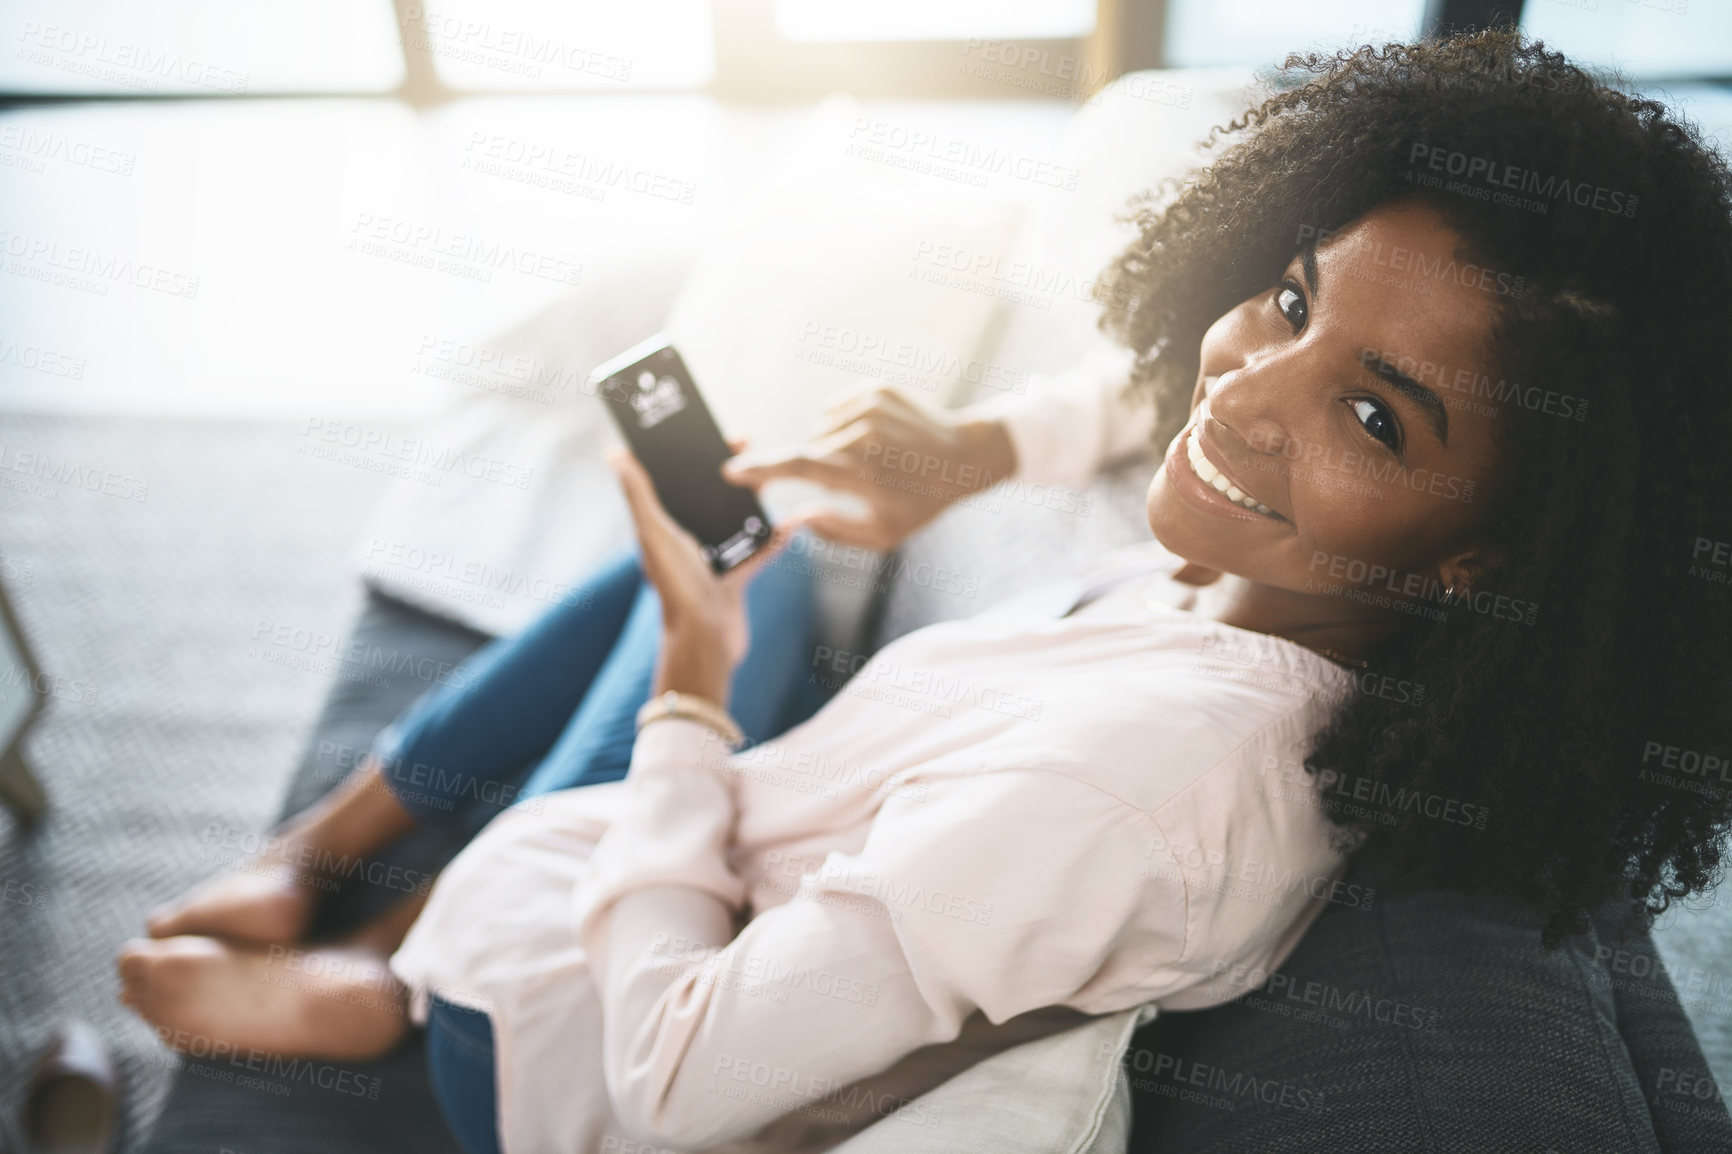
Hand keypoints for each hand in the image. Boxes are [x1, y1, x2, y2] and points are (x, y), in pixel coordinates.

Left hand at [608, 445, 788, 704]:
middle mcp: (685, 540)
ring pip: (735, 519)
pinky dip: (774, 538)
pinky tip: (793, 522)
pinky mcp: (734, 579)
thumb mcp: (654, 533)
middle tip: (749, 445)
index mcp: (662, 527)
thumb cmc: (676, 587)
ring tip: (771, 477)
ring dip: (752, 500)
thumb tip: (615, 453)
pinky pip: (758, 552)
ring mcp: (711, 560)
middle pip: (708, 495)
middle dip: (727, 470)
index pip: (676, 480)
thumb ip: (638, 493)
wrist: (705, 641)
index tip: (713, 433)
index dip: (692, 455)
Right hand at [721, 382, 1015, 551]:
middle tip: (857, 481)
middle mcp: (862, 436)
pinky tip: (879, 438)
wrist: (967, 456)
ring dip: (833, 447)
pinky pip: (837, 408)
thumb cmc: (924, 503)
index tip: (733, 470)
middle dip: (818, 468)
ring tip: (874, 460)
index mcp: (862, 474)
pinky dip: (845, 424)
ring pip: (822, 429)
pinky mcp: (876, 389)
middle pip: (810, 450)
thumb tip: (799, 518)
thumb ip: (836, 532)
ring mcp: (869, 407)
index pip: (798, 467)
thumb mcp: (885, 535)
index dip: (761, 469)